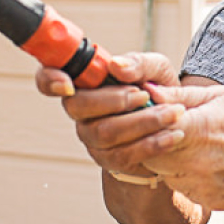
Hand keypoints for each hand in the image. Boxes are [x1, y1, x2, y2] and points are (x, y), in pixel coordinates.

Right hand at [34, 52, 184, 176]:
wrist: (175, 125)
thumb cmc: (157, 89)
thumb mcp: (155, 69)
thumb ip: (139, 63)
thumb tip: (117, 66)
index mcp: (83, 81)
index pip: (48, 78)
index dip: (49, 79)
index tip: (67, 83)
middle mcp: (80, 110)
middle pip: (77, 106)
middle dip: (114, 100)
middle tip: (145, 95)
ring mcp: (91, 137)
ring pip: (104, 133)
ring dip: (141, 122)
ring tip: (172, 114)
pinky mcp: (109, 160)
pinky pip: (123, 155)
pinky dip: (152, 144)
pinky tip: (173, 136)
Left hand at [139, 84, 223, 210]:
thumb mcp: (220, 95)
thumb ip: (179, 96)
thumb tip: (147, 89)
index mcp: (199, 130)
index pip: (150, 130)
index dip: (149, 122)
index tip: (156, 114)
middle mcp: (198, 163)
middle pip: (151, 155)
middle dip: (155, 142)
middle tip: (174, 129)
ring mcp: (205, 186)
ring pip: (167, 175)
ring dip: (171, 160)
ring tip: (197, 144)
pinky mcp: (212, 201)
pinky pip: (187, 188)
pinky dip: (189, 176)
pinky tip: (210, 161)